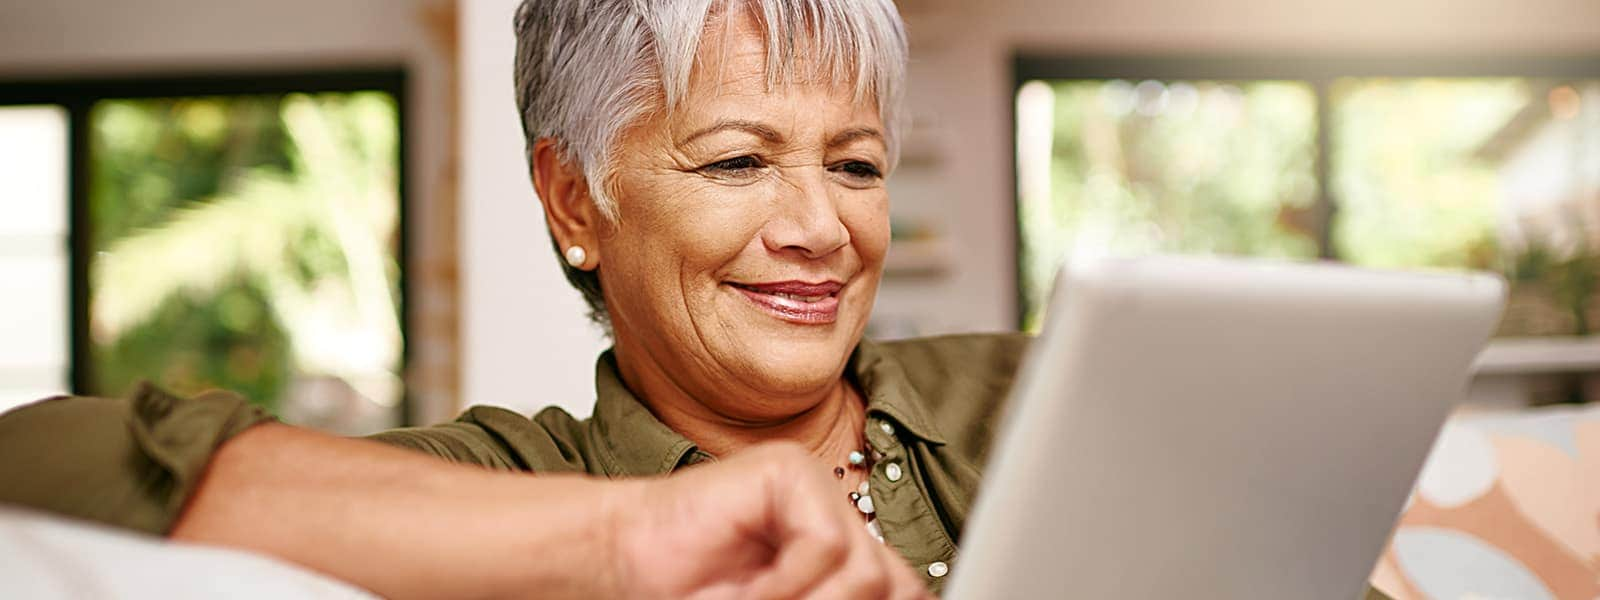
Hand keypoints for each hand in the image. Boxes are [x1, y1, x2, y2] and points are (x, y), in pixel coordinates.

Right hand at [601, 442, 931, 598]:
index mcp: (843, 553)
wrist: (625, 562)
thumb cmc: (691, 590)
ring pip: (867, 570)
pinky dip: (788, 582)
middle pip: (893, 585)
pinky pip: (826, 542)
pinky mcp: (788, 469)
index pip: (905, 591)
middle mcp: (838, 515)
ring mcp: (816, 487)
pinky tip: (753, 587)